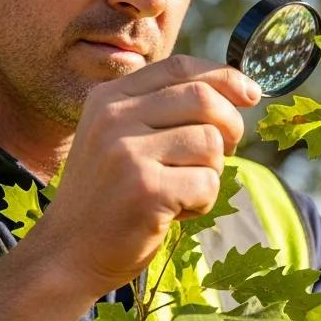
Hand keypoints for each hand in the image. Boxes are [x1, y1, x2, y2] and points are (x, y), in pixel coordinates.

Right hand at [36, 54, 260, 297]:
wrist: (69, 252)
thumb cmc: (111, 196)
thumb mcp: (122, 138)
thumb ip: (165, 110)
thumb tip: (240, 91)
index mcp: (109, 98)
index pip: (180, 67)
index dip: (224, 76)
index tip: (251, 94)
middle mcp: (115, 117)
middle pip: (204, 99)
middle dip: (231, 126)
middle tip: (222, 154)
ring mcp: (128, 152)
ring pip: (211, 143)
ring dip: (212, 172)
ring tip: (182, 191)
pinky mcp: (146, 189)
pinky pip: (208, 183)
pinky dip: (203, 202)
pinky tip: (175, 213)